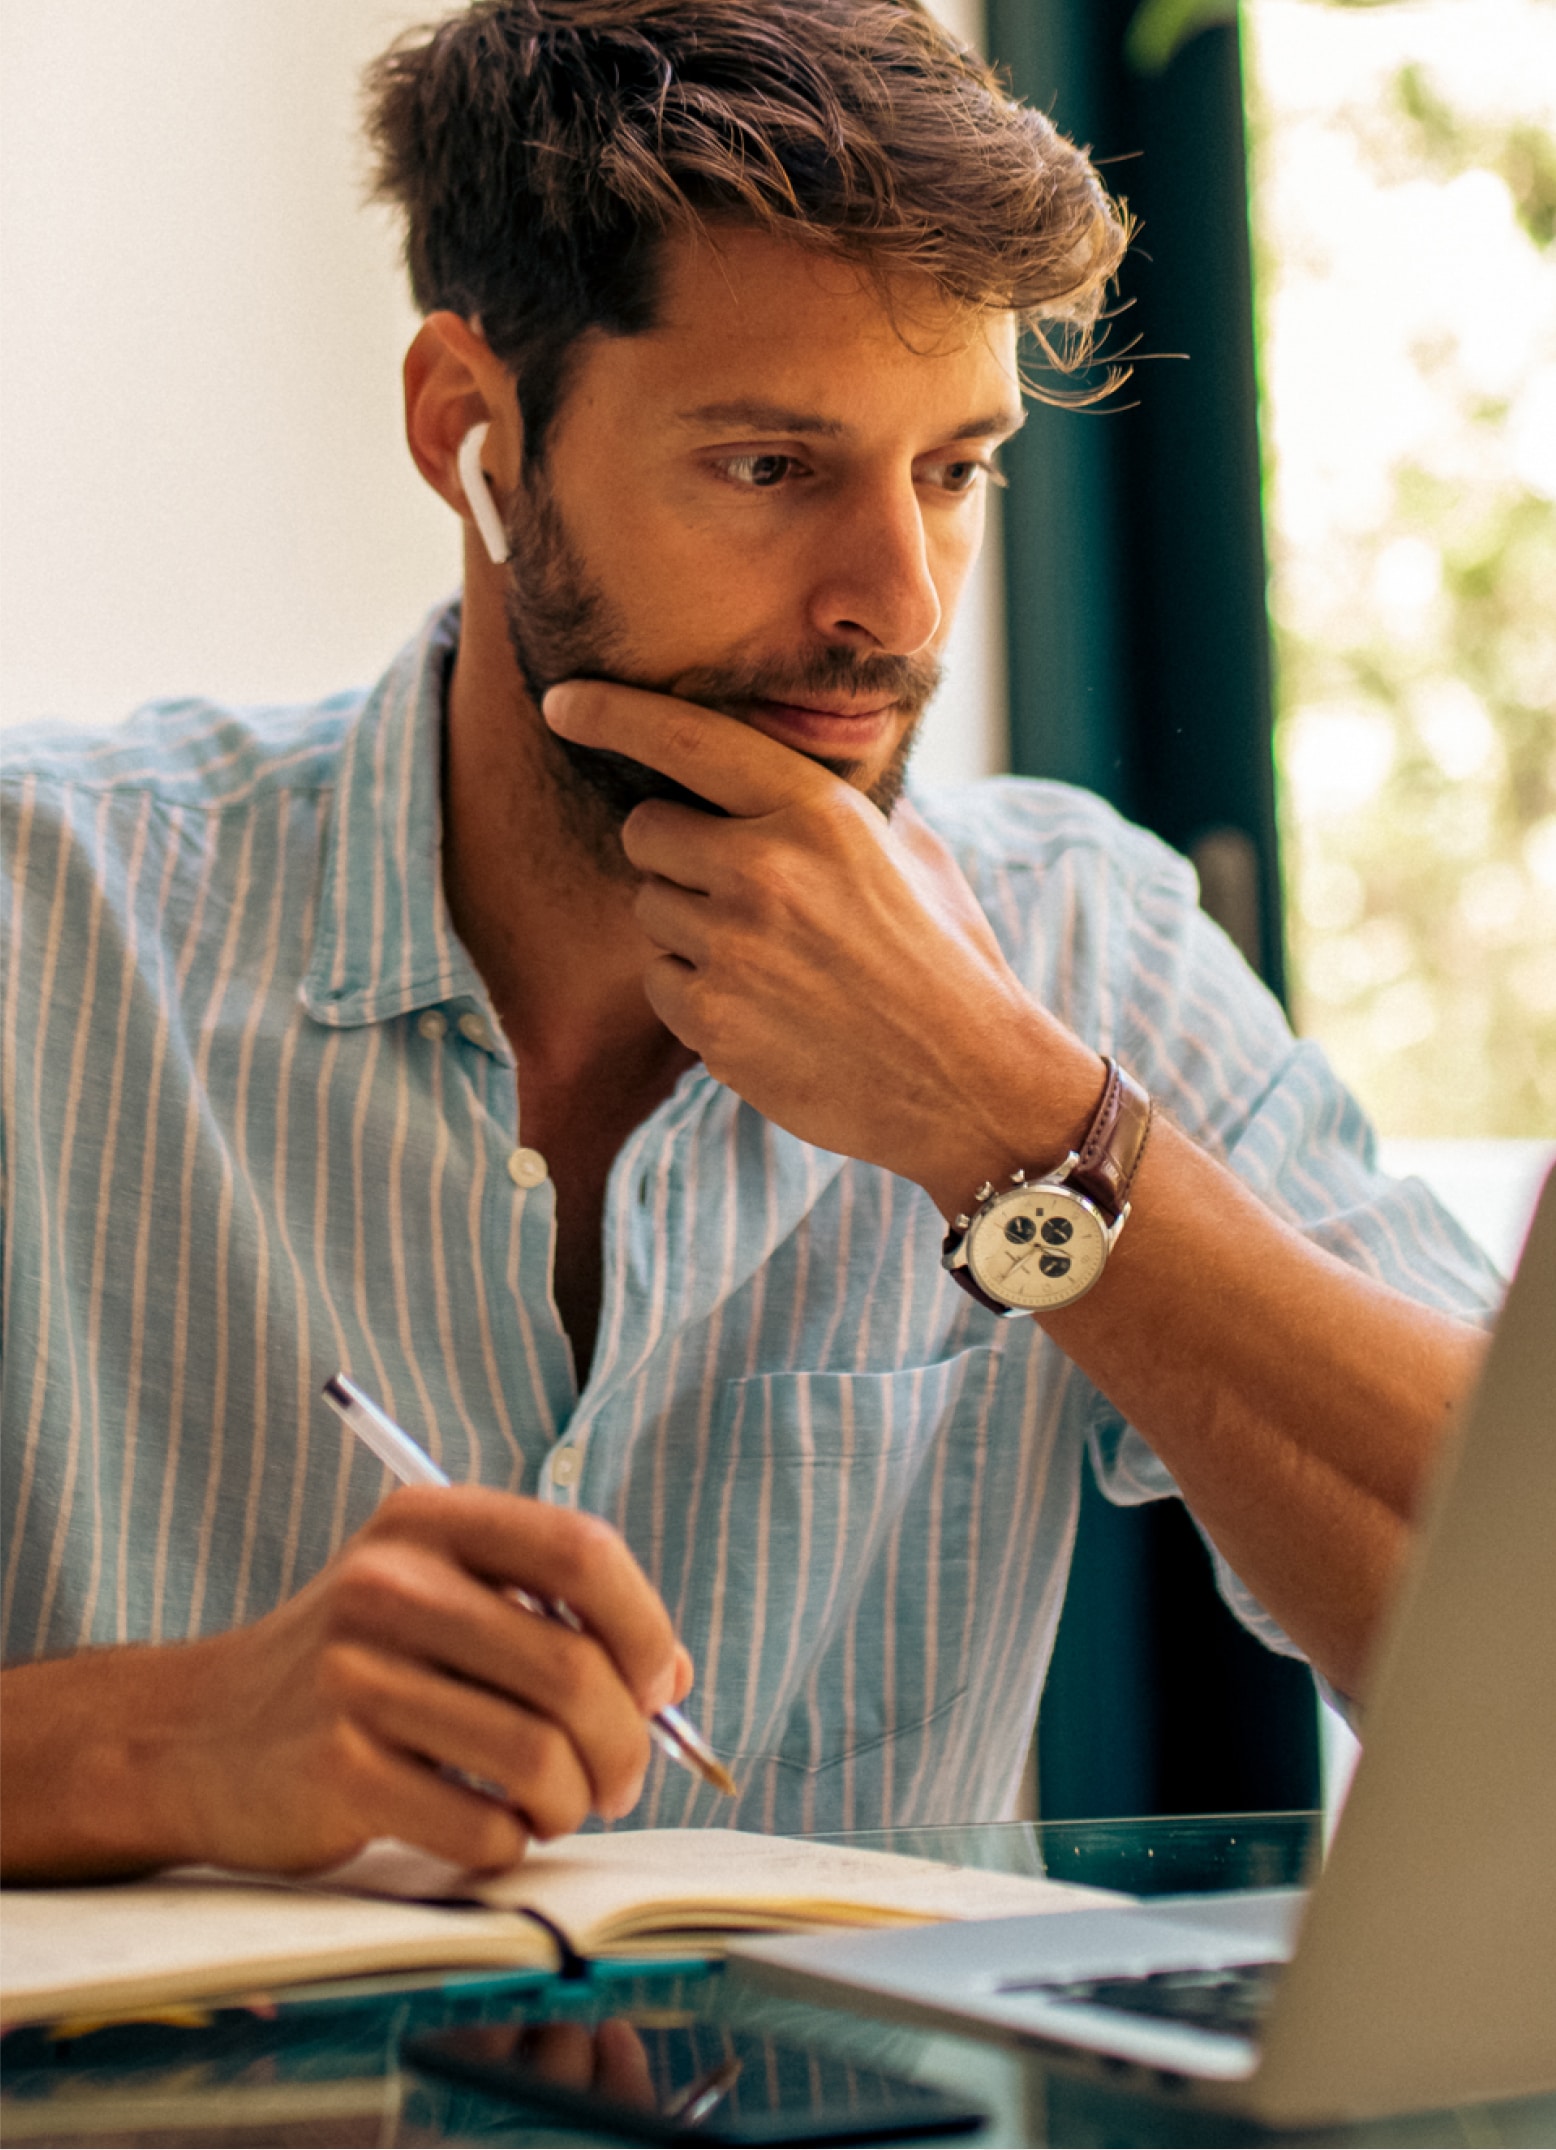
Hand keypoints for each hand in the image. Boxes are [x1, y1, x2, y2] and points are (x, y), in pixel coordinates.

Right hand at [0, 1489, 691, 1881]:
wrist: (196, 1733)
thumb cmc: (356, 1666)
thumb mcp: (441, 1599)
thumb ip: (552, 1617)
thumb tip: (671, 1680)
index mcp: (431, 1522)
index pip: (581, 1550)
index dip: (643, 1624)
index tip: (655, 1683)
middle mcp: (390, 1584)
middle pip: (573, 1668)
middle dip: (623, 1741)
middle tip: (622, 1778)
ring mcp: (355, 1675)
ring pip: (537, 1755)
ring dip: (572, 1801)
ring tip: (557, 1806)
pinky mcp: (335, 1769)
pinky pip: (480, 1826)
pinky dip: (509, 1843)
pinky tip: (490, 1830)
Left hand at [544, 680, 1100, 1209]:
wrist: (967, 1082)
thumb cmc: (944, 962)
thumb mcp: (913, 854)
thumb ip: (843, 806)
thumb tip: (791, 769)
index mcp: (817, 812)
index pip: (686, 739)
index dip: (612, 712)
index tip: (563, 700)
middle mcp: (766, 869)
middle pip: (645, 831)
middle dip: (674, 854)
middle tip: (735, 890)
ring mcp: (733, 949)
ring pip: (650, 909)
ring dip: (689, 929)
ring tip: (769, 960)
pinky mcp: (712, 1021)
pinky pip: (659, 982)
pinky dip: (696, 994)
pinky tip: (763, 1009)